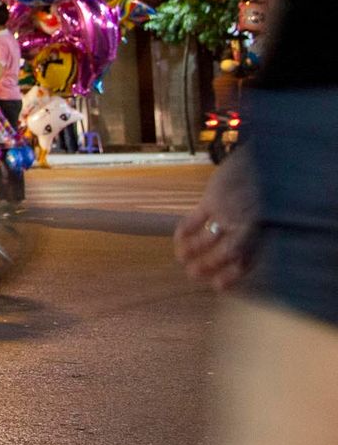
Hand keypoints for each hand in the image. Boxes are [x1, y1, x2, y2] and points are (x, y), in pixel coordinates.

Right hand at [173, 151, 256, 290]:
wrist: (264, 157)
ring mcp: (230, 211)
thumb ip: (255, 234)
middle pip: (227, 253)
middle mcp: (248, 224)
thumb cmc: (266, 189)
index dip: (232, 276)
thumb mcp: (266, 214)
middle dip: (208, 266)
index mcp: (263, 232)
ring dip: (192, 252)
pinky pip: (195, 220)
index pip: (247, 261)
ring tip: (181, 259)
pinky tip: (178, 238)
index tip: (217, 286)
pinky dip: (184, 232)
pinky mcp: (213, 198)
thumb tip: (239, 259)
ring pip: (209, 239)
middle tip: (192, 275)